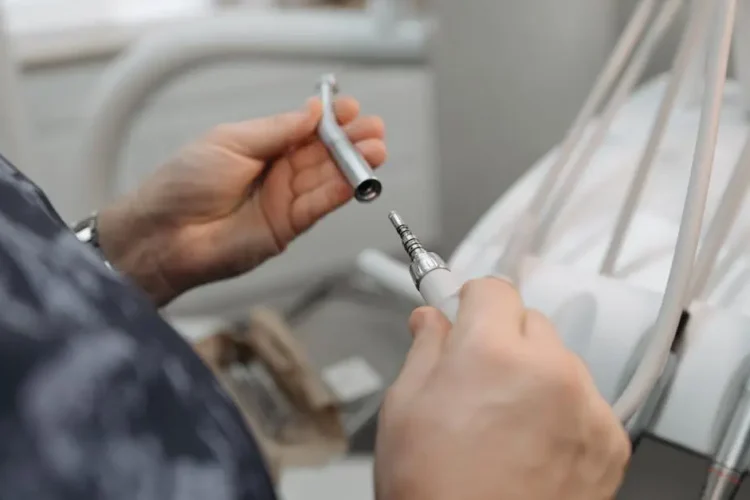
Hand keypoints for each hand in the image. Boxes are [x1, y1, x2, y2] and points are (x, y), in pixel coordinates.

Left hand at [98, 97, 385, 304]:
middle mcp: (276, 172)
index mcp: (260, 146)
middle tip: (374, 130)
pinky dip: (340, 192)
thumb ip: (276, 130)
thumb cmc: (183, 184)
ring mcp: (283, 199)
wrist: (166, 233)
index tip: (351, 109)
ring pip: (327, 178)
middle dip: (351, 141)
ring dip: (353, 165)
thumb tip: (311, 112)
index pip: (304, 129)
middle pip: (322, 153)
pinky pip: (319, 205)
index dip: (330, 119)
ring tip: (376, 151)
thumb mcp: (230, 141)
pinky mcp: (287, 227)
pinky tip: (357, 179)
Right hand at [375, 278, 630, 499]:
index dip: (470, 301)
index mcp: (491, 353)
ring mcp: (587, 406)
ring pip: (561, 360)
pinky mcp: (610, 441)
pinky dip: (564, 411)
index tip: (462, 313)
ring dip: (537, 374)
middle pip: (530, 320)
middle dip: (503, 338)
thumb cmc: (435, 492)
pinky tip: (533, 444)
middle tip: (478, 376)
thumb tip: (431, 320)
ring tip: (505, 422)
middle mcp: (549, 370)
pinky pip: (586, 400)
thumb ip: (424, 349)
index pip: (493, 288)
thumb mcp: (404, 409)